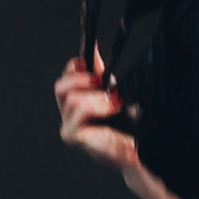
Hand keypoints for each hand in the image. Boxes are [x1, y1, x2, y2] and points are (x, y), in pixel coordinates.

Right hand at [53, 56, 140, 173]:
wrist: (138, 149)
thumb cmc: (126, 127)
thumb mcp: (112, 93)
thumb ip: (100, 73)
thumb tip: (93, 49)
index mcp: (76, 103)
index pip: (65, 77)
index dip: (75, 67)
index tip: (92, 63)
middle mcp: (69, 115)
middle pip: (60, 86)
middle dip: (81, 79)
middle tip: (100, 82)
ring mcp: (68, 126)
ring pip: (71, 97)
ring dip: (95, 96)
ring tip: (113, 103)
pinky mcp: (72, 135)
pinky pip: (79, 110)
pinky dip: (97, 105)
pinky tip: (111, 109)